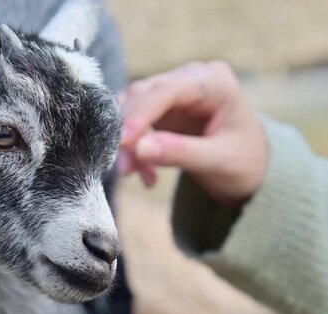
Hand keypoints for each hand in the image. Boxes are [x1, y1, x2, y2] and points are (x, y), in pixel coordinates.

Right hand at [116, 61, 267, 205]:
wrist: (251, 168)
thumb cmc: (245, 160)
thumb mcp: (220, 160)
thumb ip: (181, 152)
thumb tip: (138, 149)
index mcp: (214, 81)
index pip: (166, 90)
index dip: (140, 114)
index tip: (122, 142)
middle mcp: (189, 79)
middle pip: (142, 96)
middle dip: (128, 133)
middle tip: (124, 169)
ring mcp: (171, 92)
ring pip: (130, 108)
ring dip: (126, 143)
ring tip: (133, 174)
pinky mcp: (158, 109)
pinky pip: (131, 123)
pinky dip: (132, 149)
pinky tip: (145, 174)